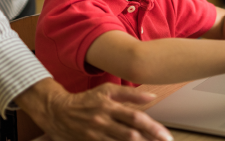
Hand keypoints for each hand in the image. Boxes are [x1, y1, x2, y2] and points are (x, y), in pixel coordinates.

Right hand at [15, 78, 172, 140]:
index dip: (151, 126)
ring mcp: (97, 134)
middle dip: (149, 140)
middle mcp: (104, 121)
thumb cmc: (87, 99)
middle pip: (130, 134)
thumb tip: (151, 96)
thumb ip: (129, 94)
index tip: (164, 134)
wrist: (60, 111)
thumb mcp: (107, 90)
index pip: (135, 117)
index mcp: (110, 105)